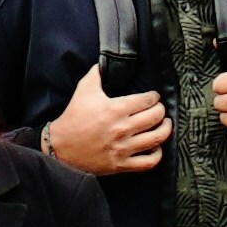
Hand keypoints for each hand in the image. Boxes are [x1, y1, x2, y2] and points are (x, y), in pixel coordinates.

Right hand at [47, 68, 167, 179]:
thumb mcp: (84, 90)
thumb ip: (97, 73)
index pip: (146, 100)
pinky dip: (157, 154)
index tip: (154, 96)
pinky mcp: (122, 164)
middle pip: (155, 117)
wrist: (61, 147)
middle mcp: (123, 129)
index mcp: (115, 109)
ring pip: (157, 138)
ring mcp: (123, 148)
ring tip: (165, 124)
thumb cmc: (73, 117)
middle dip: (161, 110)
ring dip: (165, 129)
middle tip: (159, 108)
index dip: (154, 97)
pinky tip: (156, 147)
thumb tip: (105, 61)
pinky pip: (149, 162)